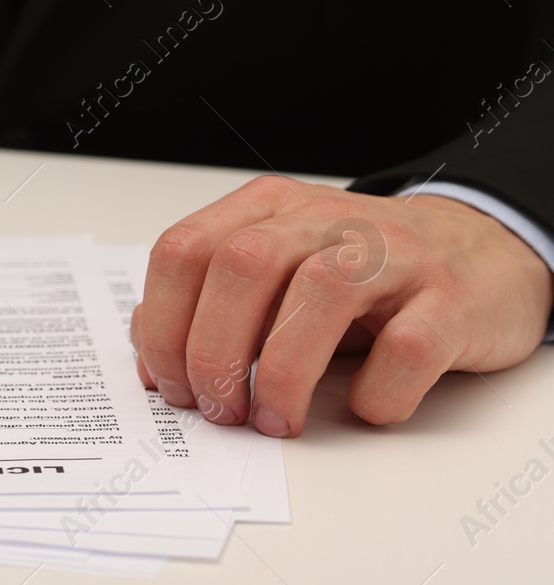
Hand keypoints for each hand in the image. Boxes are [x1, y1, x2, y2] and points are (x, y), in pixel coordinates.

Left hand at [130, 176, 552, 435]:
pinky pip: (406, 346)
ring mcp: (392, 254)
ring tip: (276, 420)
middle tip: (220, 409)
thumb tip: (150, 353)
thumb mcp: (274, 275)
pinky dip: (376, 391)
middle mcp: (323, 220)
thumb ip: (208, 303)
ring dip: (284, 372)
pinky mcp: (451, 301)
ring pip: (321, 292)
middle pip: (240, 265)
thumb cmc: (361, 275)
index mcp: (267, 210)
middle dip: (214, 350)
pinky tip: (363, 407)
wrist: (479, 252)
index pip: (184, 251)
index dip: (164, 325)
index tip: (171, 385)